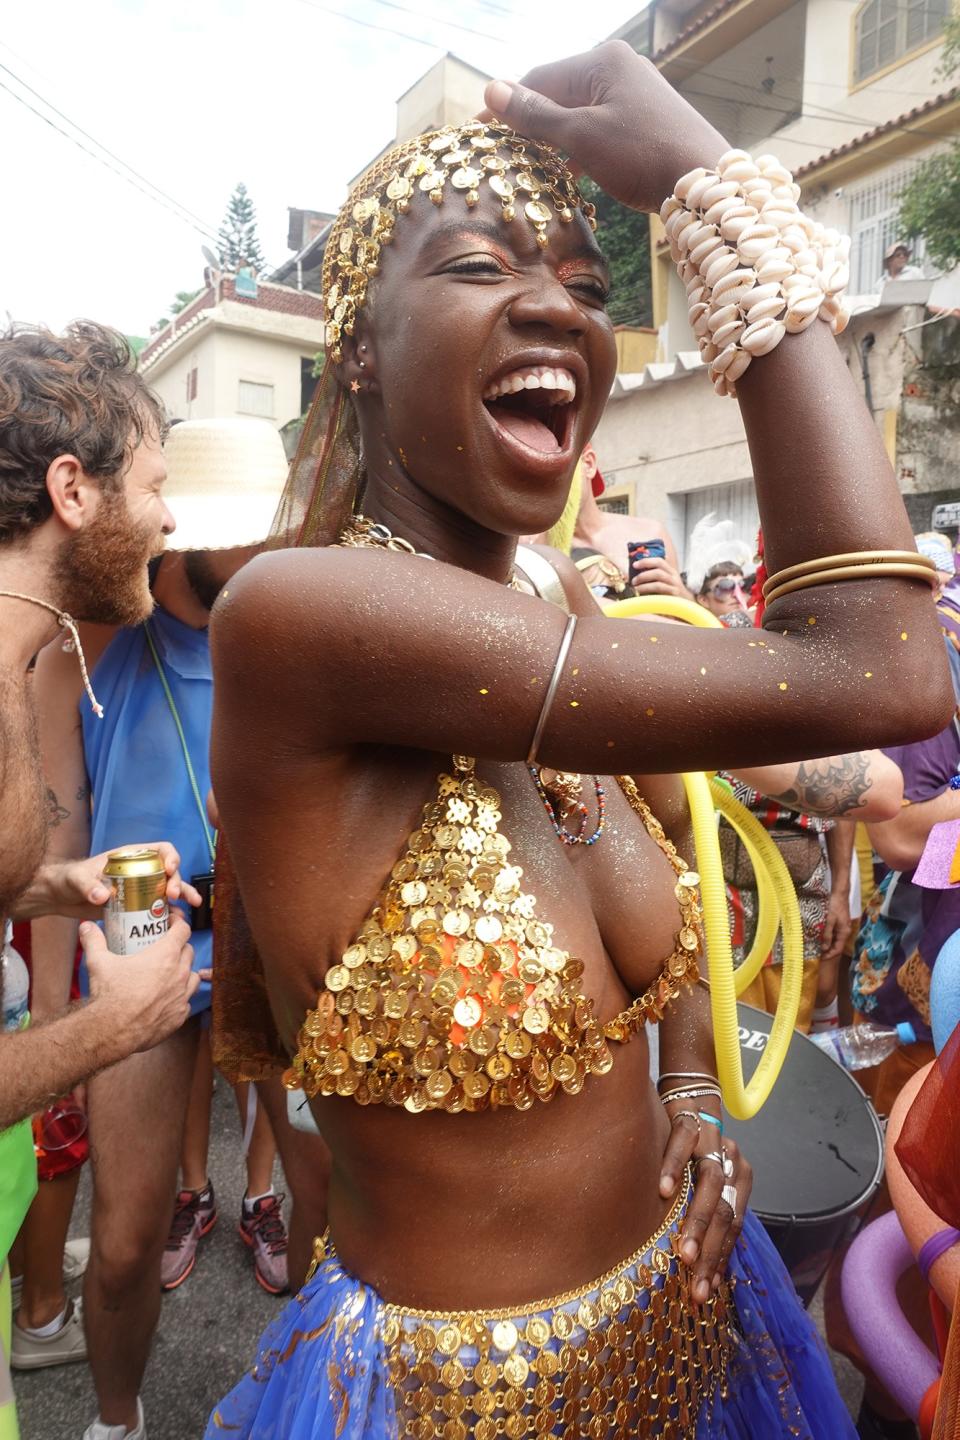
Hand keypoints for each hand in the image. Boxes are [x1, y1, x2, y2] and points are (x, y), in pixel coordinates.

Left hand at [51, 841, 201, 920]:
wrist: (61, 897)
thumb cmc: (69, 880)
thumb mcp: (77, 879)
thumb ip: (88, 885)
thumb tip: (103, 896)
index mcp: (131, 857)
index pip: (160, 850)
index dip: (171, 857)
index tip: (170, 870)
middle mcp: (140, 871)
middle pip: (169, 872)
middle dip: (176, 882)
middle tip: (172, 896)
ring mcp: (140, 889)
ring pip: (168, 890)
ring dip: (182, 896)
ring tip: (192, 907)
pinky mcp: (136, 906)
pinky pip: (157, 908)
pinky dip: (169, 914)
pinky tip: (175, 922)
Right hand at [81, 916, 197, 1053]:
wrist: (113, 1031)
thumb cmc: (110, 995)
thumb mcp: (98, 962)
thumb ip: (94, 940)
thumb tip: (86, 926)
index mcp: (165, 956)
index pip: (183, 930)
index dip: (179, 923)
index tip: (172, 922)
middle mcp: (179, 974)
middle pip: (189, 951)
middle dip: (180, 946)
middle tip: (166, 947)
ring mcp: (181, 996)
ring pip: (193, 976)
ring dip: (184, 971)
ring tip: (171, 972)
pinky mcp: (179, 1016)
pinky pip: (186, 1001)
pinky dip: (180, 997)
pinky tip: (167, 998)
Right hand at [483, 41, 726, 212]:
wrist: (704, 182)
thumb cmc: (642, 155)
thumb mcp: (582, 136)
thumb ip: (536, 115)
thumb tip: (491, 91)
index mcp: (601, 60)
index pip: (539, 78)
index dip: (507, 106)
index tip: (480, 131)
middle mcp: (619, 67)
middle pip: (559, 93)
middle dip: (531, 122)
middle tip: (503, 153)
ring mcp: (634, 92)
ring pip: (579, 113)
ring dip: (554, 138)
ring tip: (532, 166)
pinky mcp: (645, 120)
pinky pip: (599, 126)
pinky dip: (579, 146)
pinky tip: (569, 171)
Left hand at [630, 555, 691, 599]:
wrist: (686, 605)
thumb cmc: (671, 593)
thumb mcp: (665, 581)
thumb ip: (654, 575)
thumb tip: (635, 573)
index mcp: (670, 571)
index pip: (659, 561)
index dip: (646, 561)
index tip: (635, 565)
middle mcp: (673, 578)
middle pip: (658, 571)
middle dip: (643, 575)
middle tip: (633, 581)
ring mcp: (674, 589)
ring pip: (658, 584)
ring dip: (644, 586)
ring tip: (636, 589)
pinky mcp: (673, 599)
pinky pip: (659, 596)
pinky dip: (649, 596)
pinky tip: (642, 597)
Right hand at [659, 1105, 751, 1302]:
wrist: (687, 1091)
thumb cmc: (691, 1147)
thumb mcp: (704, 1178)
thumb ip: (707, 1211)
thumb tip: (703, 1265)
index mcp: (739, 1177)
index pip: (734, 1224)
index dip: (722, 1257)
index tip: (709, 1291)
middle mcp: (730, 1159)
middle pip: (725, 1211)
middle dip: (711, 1252)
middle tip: (698, 1287)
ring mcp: (710, 1139)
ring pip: (709, 1183)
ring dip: (697, 1222)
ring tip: (684, 1253)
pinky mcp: (687, 1119)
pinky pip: (681, 1145)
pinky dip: (673, 1169)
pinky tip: (662, 1192)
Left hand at [820, 889, 851, 965]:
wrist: (840, 894)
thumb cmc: (835, 906)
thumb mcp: (830, 921)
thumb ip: (827, 934)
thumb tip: (825, 948)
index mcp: (844, 932)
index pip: (838, 949)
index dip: (830, 955)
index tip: (821, 958)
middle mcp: (845, 931)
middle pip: (837, 945)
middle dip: (829, 951)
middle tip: (818, 954)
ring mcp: (843, 927)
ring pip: (835, 940)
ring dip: (828, 944)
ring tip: (818, 947)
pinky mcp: (840, 923)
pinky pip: (834, 934)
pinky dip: (828, 937)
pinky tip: (821, 937)